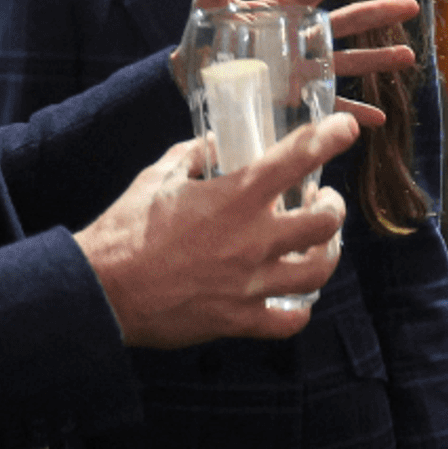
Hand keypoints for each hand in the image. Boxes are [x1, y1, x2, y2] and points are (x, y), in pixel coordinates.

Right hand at [76, 113, 358, 346]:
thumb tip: (214, 142)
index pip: (296, 157)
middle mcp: (252, 239)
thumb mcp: (156, 178)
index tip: (347, 127)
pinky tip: (294, 298)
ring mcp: (250, 283)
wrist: (100, 291)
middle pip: (326, 221)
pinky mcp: (240, 319)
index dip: (330, 137)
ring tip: (321, 244)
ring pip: (319, 270)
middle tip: (323, 199)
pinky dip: (300, 309)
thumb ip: (192, 155)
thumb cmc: (125, 231)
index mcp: (234, 198)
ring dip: (327, 253)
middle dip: (333, 205)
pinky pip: (291, 321)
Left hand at [187, 0, 420, 129]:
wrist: (192, 79)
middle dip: (378, 13)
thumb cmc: (201, 37)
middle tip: (411, 4)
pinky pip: (329, 105)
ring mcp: (302, 68)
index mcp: (283, 9)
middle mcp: (300, 37)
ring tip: (408, 55)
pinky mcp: (296, 98)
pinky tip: (378, 118)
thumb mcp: (210, 2)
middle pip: (345, 22)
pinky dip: (353, 113)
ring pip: (347, 61)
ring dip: (377, 60)